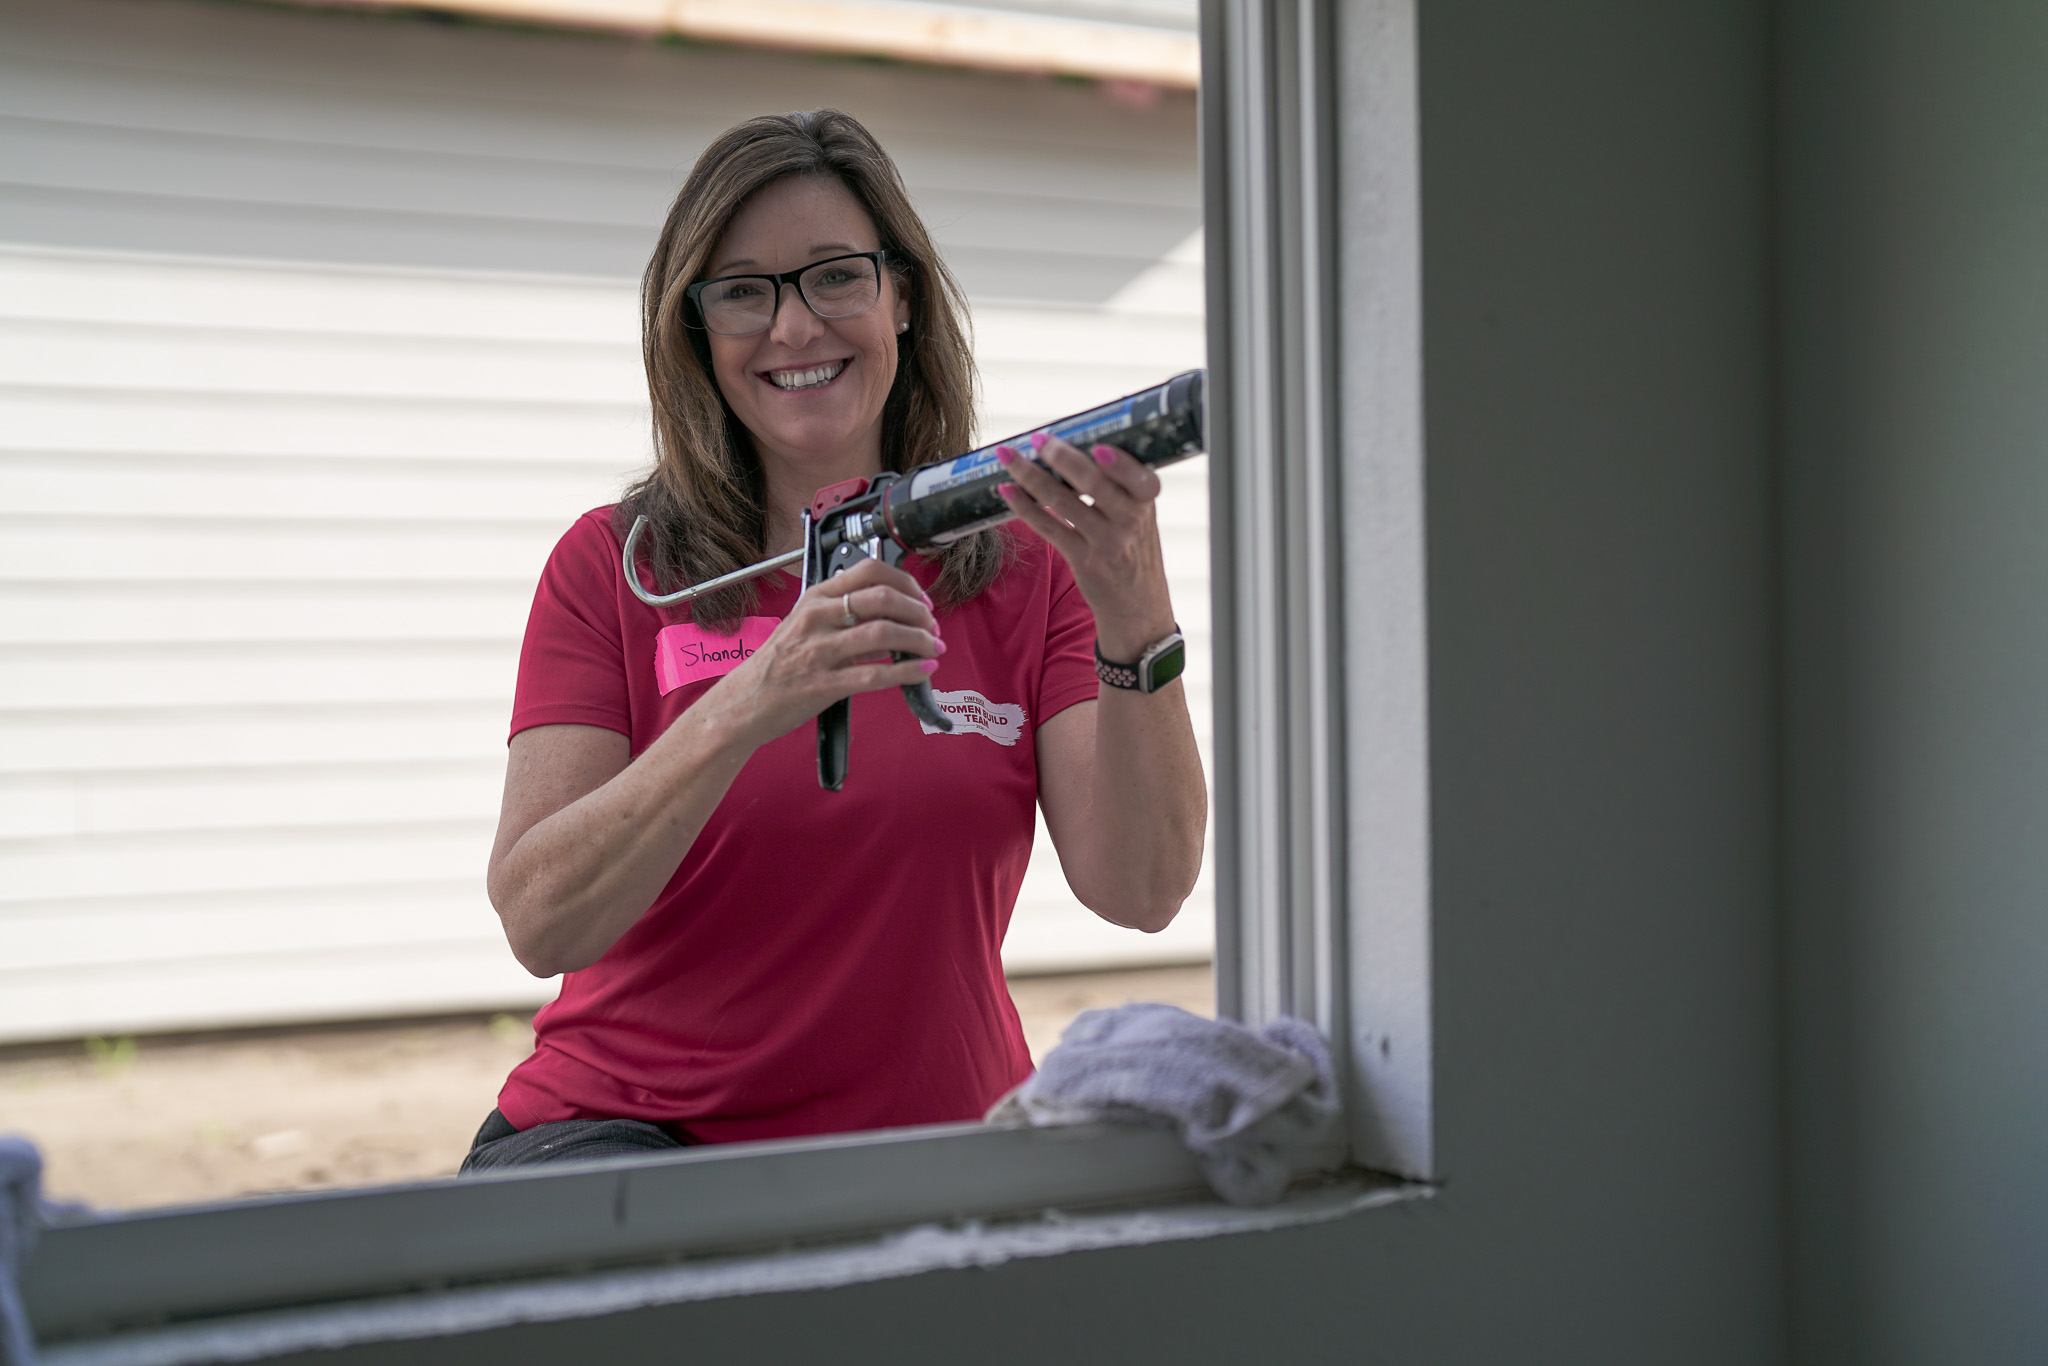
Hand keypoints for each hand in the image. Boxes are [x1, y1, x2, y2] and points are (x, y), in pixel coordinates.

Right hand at [698, 556, 942, 750]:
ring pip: (884, 633)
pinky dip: (908, 671)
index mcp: (815, 598)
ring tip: (934, 647)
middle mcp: (818, 618)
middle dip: (918, 611)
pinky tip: (924, 670)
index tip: (921, 598)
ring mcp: (820, 651)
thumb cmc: (777, 664)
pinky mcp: (824, 685)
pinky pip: (876, 675)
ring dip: (919, 640)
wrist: (744, 703)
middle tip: (932, 625)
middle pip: (883, 599)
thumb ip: (844, 616)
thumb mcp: (804, 626)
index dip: (905, 582)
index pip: (869, 571)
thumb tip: (890, 618)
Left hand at [997, 434, 1176, 660]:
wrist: (1138, 607)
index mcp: (1148, 503)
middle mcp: (1130, 523)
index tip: (1097, 445)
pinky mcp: (1083, 561)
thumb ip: (1118, 488)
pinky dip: (1025, 507)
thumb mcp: (1140, 517)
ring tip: (1008, 456)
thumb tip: (1071, 445)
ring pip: (1063, 503)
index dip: (1120, 463)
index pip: (1140, 478)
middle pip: (1094, 485)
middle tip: (1037, 439)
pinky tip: (1007, 491)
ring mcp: (1106, 544)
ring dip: (1031, 476)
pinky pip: (1049, 529)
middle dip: (1062, 458)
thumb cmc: (1133, 549)